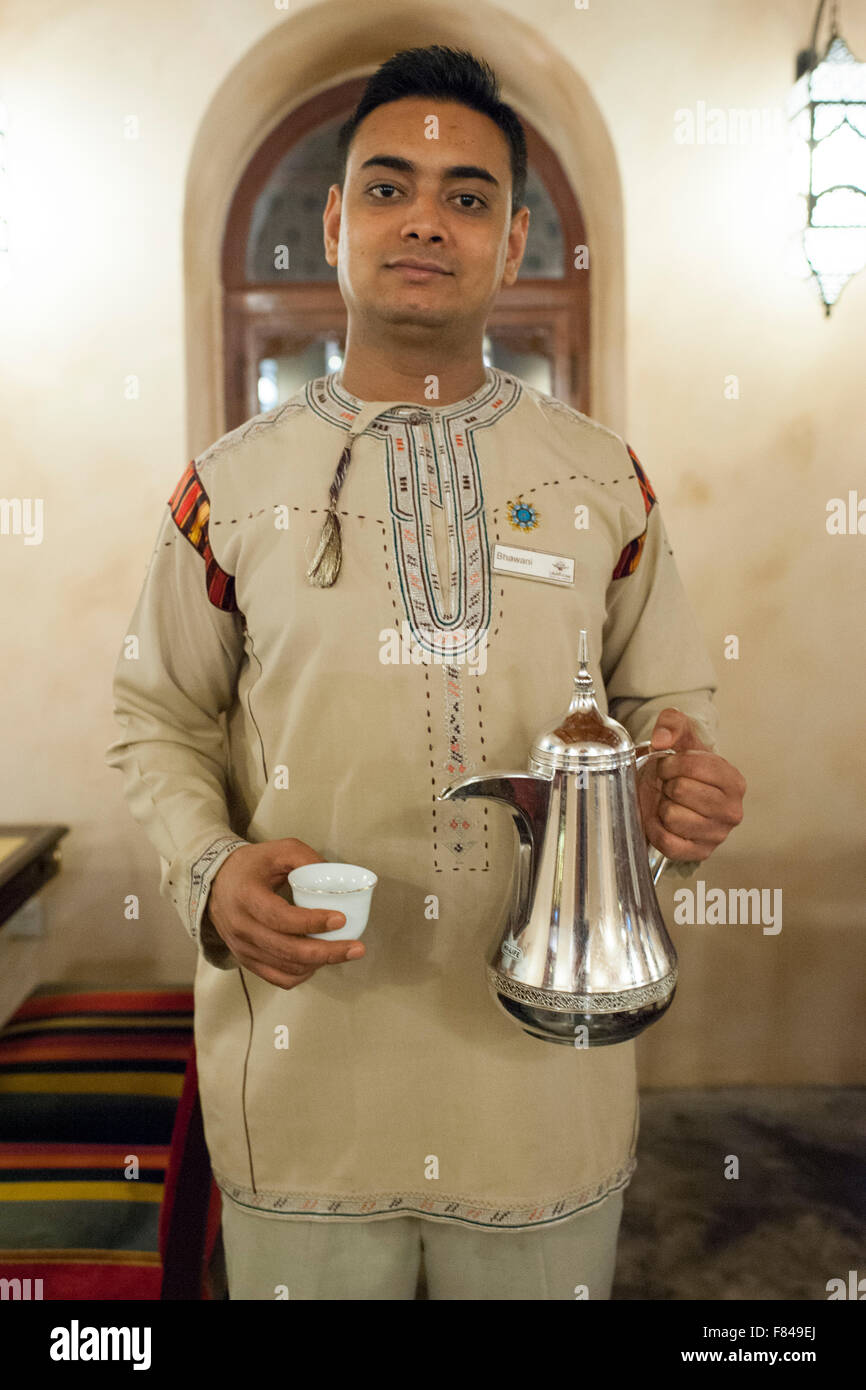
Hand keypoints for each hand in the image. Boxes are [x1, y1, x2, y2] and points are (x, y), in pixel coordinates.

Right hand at [205, 837, 364, 988]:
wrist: (215, 884)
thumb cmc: (252, 865)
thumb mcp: (278, 850)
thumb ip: (307, 858)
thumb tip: (336, 878)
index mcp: (246, 897)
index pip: (280, 917)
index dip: (312, 922)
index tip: (341, 919)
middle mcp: (241, 927)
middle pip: (287, 950)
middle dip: (327, 952)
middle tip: (356, 948)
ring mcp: (243, 948)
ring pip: (286, 967)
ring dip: (320, 963)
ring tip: (345, 952)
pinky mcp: (247, 960)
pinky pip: (279, 977)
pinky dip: (303, 973)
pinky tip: (319, 962)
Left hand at [637, 709, 745, 862]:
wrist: (675, 791)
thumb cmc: (682, 765)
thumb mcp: (680, 735)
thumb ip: (672, 723)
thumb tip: (661, 740)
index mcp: (734, 781)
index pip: (694, 766)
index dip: (671, 763)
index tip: (669, 765)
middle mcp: (733, 811)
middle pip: (681, 790)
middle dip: (667, 784)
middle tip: (670, 785)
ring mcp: (718, 835)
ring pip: (671, 816)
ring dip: (662, 806)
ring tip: (670, 802)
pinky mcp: (699, 854)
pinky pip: (666, 842)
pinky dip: (657, 829)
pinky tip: (664, 821)